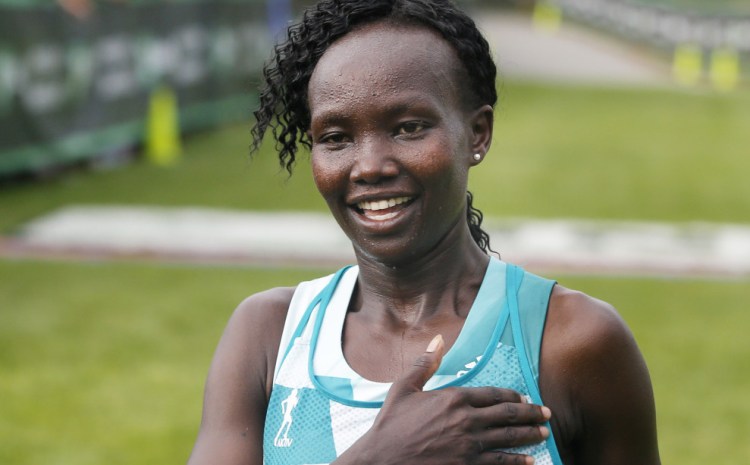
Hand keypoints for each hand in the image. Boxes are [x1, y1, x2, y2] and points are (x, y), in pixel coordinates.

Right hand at [353, 335, 550, 464]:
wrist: (382, 459)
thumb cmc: (391, 424)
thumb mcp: (404, 388)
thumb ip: (425, 364)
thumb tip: (438, 340)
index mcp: (454, 398)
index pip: (493, 394)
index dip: (512, 396)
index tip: (524, 397)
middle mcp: (466, 420)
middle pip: (508, 414)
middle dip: (531, 413)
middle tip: (547, 414)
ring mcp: (469, 445)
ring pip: (509, 438)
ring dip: (530, 435)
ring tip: (544, 433)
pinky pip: (500, 462)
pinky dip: (517, 461)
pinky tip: (530, 460)